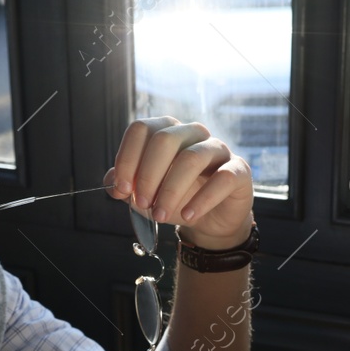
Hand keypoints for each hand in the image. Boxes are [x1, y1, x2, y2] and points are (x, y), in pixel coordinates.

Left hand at [104, 117, 253, 250]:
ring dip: (171, 190)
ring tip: (161, 216)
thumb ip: (125, 186)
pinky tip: (188, 215)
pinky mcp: (239, 170)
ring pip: (192, 158)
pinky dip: (202, 199)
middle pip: (165, 139)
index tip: (120, 188)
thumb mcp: (145, 195)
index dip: (127, 158)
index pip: (142, 129)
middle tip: (142, 204)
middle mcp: (193, 133)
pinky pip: (222, 178)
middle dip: (148, 175)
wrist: (210, 221)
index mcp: (167, 132)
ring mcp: (218, 149)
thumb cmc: (176, 199)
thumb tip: (111, 183)